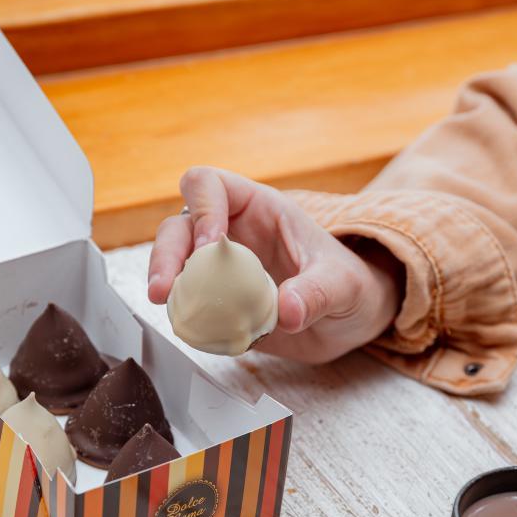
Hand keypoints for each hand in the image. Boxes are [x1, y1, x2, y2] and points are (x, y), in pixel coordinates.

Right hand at [148, 167, 401, 362]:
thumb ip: (318, 293)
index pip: (210, 185)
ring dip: (166, 284)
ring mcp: (221, 271)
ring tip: (168, 308)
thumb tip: (287, 311)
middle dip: (166, 253)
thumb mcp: (344, 286)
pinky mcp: (219, 304)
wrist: (350, 322)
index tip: (211, 247)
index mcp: (259, 209)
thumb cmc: (350, 286)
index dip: (203, 209)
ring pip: (175, 264)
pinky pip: (189, 304)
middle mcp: (231, 234)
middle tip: (165, 288)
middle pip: (179, 227)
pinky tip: (192, 331)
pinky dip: (184, 316)